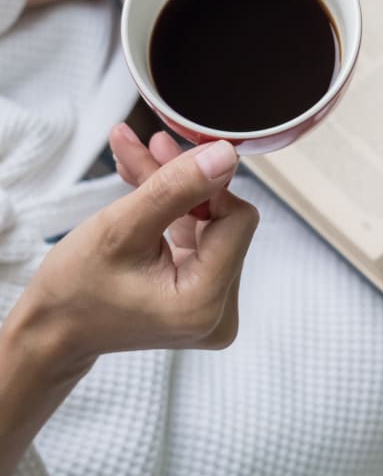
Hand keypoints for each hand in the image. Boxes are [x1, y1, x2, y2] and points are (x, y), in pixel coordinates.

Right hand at [8, 126, 258, 376]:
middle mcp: (220, 312)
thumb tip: (225, 154)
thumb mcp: (120, 228)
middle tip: (150, 143)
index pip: (238, 220)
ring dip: (172, 190)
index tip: (173, 159)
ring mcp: (213, 306)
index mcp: (205, 302)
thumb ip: (176, 187)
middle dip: (183, 182)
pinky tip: (142, 179)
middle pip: (222, 221)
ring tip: (137, 153)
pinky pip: (196, 239)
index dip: (209, 185)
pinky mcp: (202, 296)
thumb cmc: (74, 291)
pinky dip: (170, 211)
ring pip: (207, 224)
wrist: (51, 332)